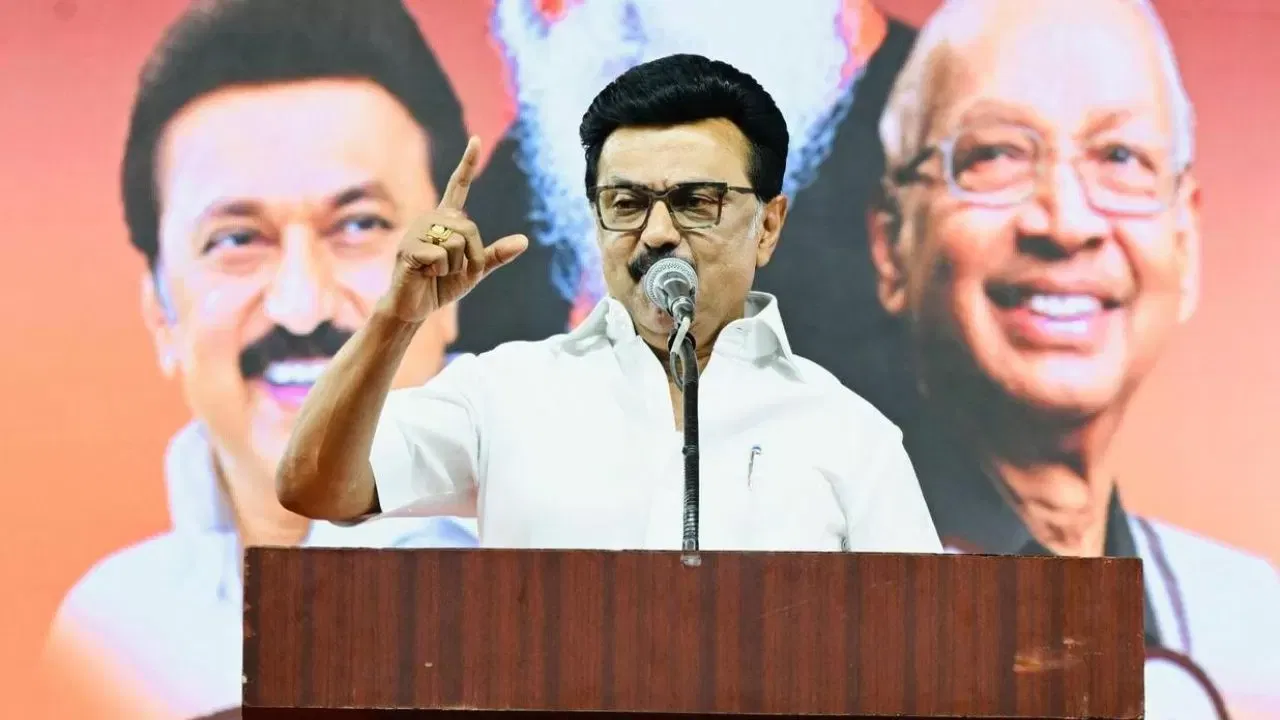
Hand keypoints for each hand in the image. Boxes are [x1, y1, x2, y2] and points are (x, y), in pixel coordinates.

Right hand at [381, 137, 528, 323]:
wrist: (415, 306)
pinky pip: (442, 257)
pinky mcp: (408, 248)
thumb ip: (496, 255)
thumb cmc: (442, 286)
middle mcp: (431, 219)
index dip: (467, 164)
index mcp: (446, 220)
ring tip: (436, 272)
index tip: (475, 140)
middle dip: (471, 256)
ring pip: (457, 244)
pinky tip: (425, 274)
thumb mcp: (474, 270)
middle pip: (470, 228)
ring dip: (455, 267)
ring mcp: (417, 231)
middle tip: (453, 270)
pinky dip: (441, 272)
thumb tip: (524, 241)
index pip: (459, 187)